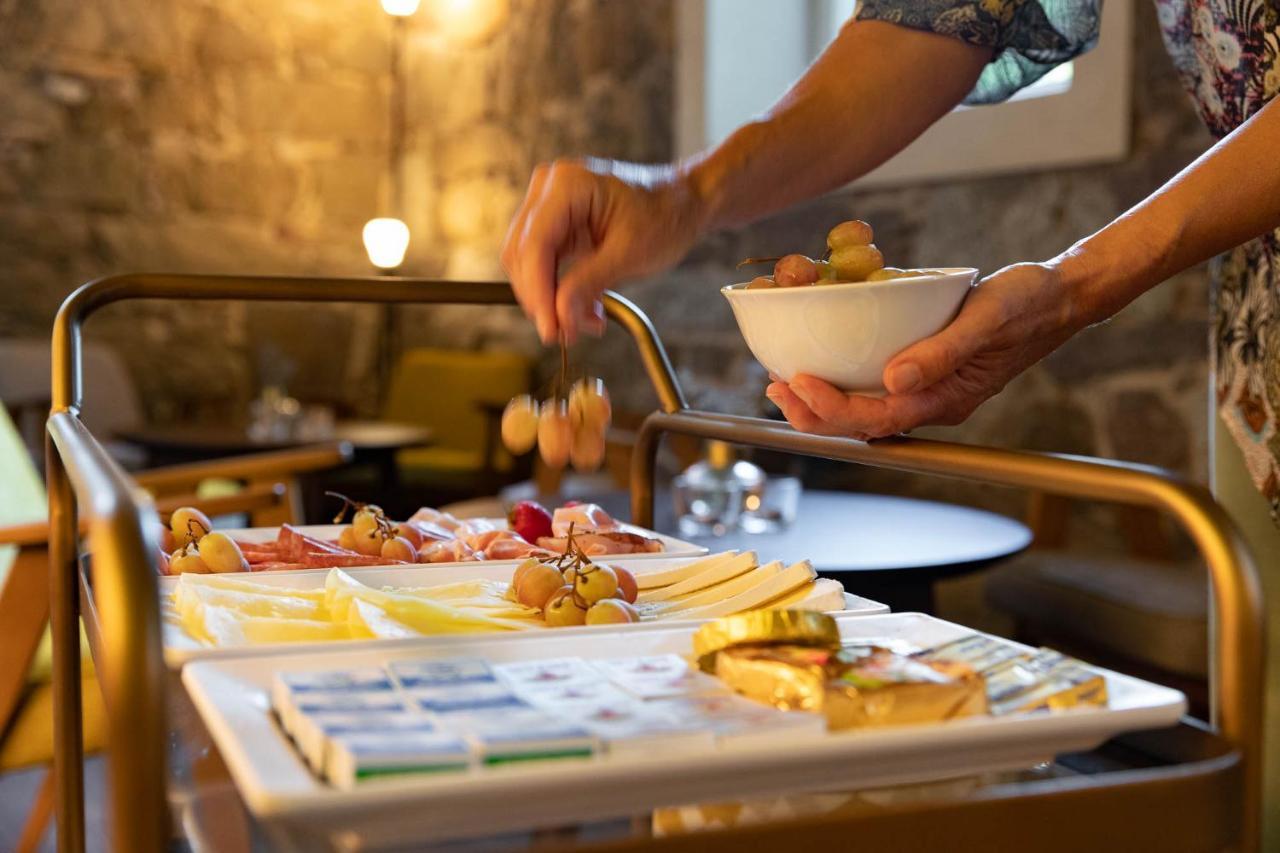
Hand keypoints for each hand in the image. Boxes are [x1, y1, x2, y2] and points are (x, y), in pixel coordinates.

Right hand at [501, 158, 703, 343]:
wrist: (684, 202)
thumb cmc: (666, 214)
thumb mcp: (630, 254)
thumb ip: (589, 284)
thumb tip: (560, 318)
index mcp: (567, 185)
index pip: (534, 245)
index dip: (537, 292)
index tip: (550, 328)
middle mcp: (549, 189)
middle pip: (523, 255)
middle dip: (543, 300)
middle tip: (566, 334)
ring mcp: (549, 205)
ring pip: (529, 264)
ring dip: (551, 300)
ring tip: (584, 323)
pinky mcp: (556, 224)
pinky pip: (544, 264)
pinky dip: (560, 292)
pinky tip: (584, 311)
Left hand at [765, 262, 1085, 437]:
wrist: (1057, 298)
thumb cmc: (1027, 305)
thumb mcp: (986, 321)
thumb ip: (942, 353)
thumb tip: (894, 379)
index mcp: (945, 399)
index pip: (877, 418)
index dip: (832, 408)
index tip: (797, 382)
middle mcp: (932, 402)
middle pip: (862, 424)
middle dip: (813, 413)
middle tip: (773, 388)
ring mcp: (929, 390)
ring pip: (865, 409)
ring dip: (822, 401)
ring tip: (783, 384)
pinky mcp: (926, 370)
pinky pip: (876, 387)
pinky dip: (844, 380)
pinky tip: (822, 363)